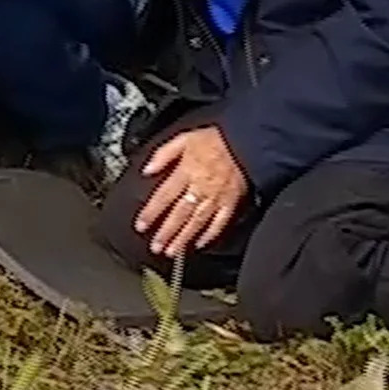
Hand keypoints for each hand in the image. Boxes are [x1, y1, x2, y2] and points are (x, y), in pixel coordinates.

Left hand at [133, 125, 247, 261]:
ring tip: (172, 251)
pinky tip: (200, 244)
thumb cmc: (218, 138)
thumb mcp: (185, 138)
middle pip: (179, 214)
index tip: (141, 226)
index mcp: (186, 171)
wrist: (247, 140)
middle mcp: (199, 187)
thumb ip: (164, 154)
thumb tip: (147, 169)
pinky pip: (219, 223)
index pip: (163, 196)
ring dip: (183, 238)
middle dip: (165, 232)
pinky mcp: (231, 203)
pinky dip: (210, 235)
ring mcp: (216, 197)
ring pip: (196, 222)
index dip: (151, 213)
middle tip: (155, 247)